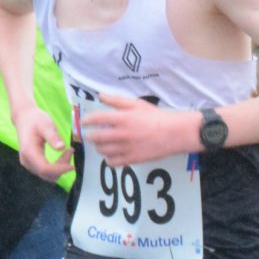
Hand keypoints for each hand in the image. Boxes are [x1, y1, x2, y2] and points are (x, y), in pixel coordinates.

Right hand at [13, 106, 69, 179]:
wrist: (24, 118)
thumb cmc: (35, 120)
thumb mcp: (46, 124)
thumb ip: (53, 136)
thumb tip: (61, 147)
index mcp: (29, 152)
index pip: (44, 169)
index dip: (59, 170)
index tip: (72, 165)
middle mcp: (27, 161)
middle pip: (47, 174)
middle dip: (62, 168)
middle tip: (71, 150)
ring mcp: (29, 164)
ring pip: (47, 175)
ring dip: (60, 168)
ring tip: (68, 151)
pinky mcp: (32, 164)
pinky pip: (46, 171)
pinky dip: (56, 167)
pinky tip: (63, 155)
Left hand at [78, 91, 192, 166]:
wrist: (173, 133)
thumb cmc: (156, 116)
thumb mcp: (137, 104)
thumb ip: (117, 100)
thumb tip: (101, 96)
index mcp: (122, 118)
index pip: (97, 119)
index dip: (87, 120)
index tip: (84, 122)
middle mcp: (121, 134)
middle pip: (96, 137)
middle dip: (90, 136)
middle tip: (91, 135)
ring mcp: (126, 148)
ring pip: (103, 151)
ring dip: (99, 147)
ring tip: (102, 144)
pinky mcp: (132, 159)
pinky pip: (113, 162)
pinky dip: (108, 159)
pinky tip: (111, 155)